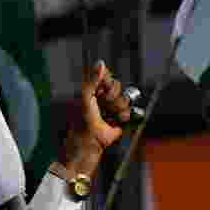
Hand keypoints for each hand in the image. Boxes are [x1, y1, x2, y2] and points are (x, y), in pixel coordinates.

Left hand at [59, 61, 129, 176]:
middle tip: (105, 105)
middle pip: (117, 87)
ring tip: (112, 115)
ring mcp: (109, 110)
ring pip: (124, 99)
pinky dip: (124, 115)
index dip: (107, 83)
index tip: (103, 91)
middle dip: (113, 96)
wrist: (87, 147)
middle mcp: (100, 99)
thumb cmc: (81, 124)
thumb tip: (100, 62)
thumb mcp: (85, 99)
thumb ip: (92, 80)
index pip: (106, 78)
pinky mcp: (117, 121)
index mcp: (90, 92)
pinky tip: (118, 120)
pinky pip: (128, 111)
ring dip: (119, 107)